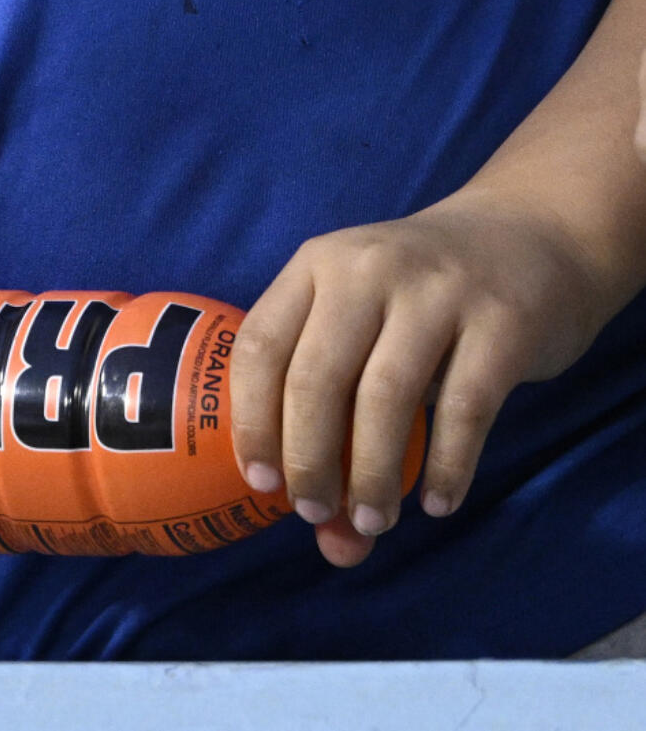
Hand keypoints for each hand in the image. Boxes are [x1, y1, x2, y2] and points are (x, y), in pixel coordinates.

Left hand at [229, 188, 607, 565]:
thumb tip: (334, 546)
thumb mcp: (367, 330)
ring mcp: (437, 289)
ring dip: (372, 475)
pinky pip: (464, 408)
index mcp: (315, 266)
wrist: (530, 234)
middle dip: (309, 462)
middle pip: (316, 379)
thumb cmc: (418, 300)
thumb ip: (337, 421)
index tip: (261, 484)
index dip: (251, 421)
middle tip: (314, 513)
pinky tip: (436, 502)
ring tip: (372, 521)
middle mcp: (367, 269)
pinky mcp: (502, 319)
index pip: (260, 347)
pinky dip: (446, 466)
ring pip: (385, 397)